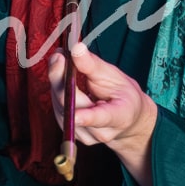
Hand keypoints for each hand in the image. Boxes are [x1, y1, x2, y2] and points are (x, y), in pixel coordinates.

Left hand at [47, 43, 157, 185]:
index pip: (101, 118)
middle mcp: (101, 132)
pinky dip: (58, 91)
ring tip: (61, 62)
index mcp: (120, 117)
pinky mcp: (72, 133)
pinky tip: (62, 78)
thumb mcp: (116, 76)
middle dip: (60, 79)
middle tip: (59, 55)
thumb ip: (93, 65)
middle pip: (72, 109)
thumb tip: (76, 49)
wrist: (127, 118)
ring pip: (61, 108)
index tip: (76, 115)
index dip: (87, 117)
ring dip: (57, 83)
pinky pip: (58, 110)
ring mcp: (85, 136)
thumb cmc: (123, 95)